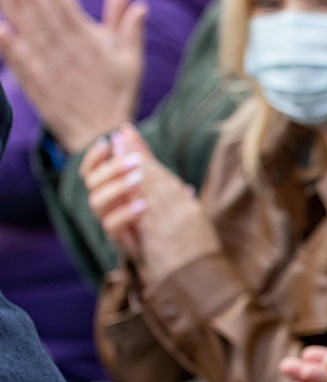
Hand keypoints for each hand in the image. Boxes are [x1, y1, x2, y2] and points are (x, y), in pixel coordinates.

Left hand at [0, 0, 146, 151]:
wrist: (103, 135)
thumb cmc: (118, 94)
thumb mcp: (131, 58)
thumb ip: (128, 25)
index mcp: (91, 42)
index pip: (66, 5)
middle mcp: (69, 51)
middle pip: (44, 12)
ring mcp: (51, 68)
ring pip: (30, 30)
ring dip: (16, 6)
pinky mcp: (37, 85)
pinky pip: (19, 62)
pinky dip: (9, 45)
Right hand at [82, 127, 211, 270]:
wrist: (181, 252)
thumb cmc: (164, 212)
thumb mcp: (156, 181)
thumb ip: (140, 157)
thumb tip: (125, 130)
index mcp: (111, 189)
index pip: (91, 171)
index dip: (93, 157)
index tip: (106, 143)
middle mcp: (106, 205)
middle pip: (92, 183)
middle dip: (111, 168)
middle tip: (135, 161)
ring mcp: (111, 222)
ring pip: (96, 202)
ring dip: (116, 187)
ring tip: (139, 179)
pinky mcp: (120, 240)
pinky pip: (111, 226)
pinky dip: (125, 214)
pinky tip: (143, 205)